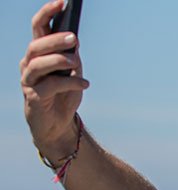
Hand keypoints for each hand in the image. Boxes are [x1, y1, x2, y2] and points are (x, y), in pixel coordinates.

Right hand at [20, 0, 88, 159]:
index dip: (47, 14)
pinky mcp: (34, 97)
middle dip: (54, 39)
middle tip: (73, 38)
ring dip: (60, 60)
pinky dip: (70, 82)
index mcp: (38, 54)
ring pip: (38, 64)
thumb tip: (73, 42)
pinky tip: (84, 84)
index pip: (38, 29)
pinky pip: (51, 85)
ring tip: (76, 62)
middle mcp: (29, 64)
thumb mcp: (72, 72)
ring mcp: (29, 81)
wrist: (58, 125)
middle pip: (36, 45)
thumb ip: (71, 57)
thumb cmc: (64, 95)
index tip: (62, 3)